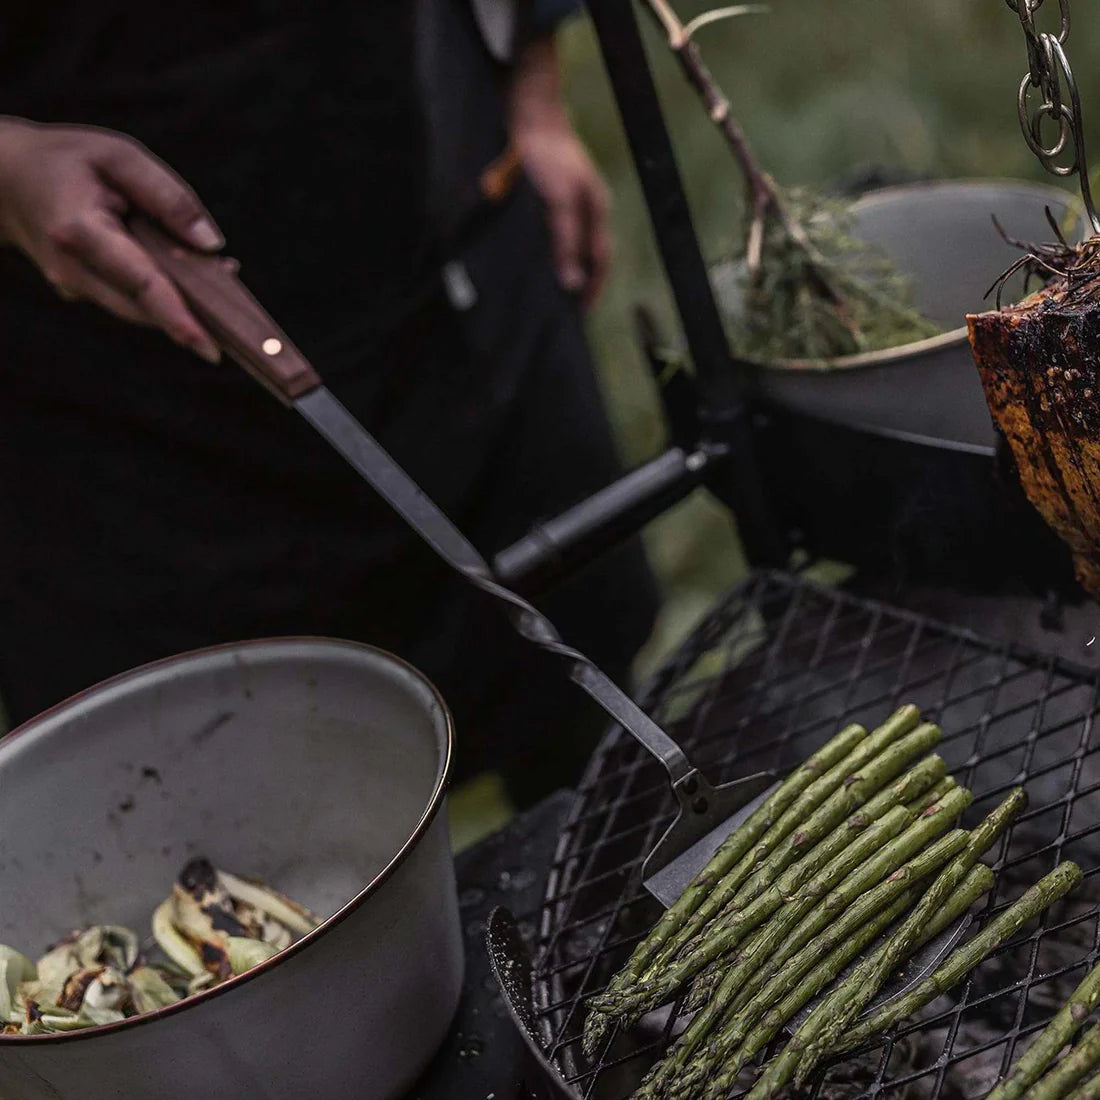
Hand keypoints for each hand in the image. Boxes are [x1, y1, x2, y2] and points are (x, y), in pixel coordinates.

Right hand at [0, 118, 222, 361]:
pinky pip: (130, 301)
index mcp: (79, 231)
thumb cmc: (65, 160)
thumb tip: (212, 244)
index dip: (177, 317)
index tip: (209, 346)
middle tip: (239, 318)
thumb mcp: (117, 155)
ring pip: (140, 310)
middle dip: (194, 315)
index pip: (139, 282)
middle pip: (145, 307)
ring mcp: (73, 286)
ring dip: (184, 304)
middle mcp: (73, 269)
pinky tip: (193, 276)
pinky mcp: (81, 292)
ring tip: (221, 281)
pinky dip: (164, 295)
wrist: (3, 179)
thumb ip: (168, 196)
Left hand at [510, 37, 611, 309]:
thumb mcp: (558, 203)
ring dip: (563, 266)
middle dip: (580, 281)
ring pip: (571, 242)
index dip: (593, 287)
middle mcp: (588, 206)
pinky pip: (554, 230)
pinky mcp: (551, 192)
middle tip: (564, 309)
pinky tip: (534, 257)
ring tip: (549, 289)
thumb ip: (565, 243)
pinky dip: (549, 248)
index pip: (601, 259)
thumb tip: (572, 283)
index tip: (580, 313)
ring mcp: (571, 198)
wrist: (529, 113)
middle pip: (588, 253)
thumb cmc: (546, 156)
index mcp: (597, 209)